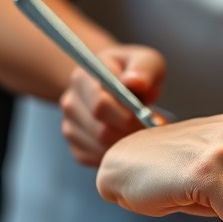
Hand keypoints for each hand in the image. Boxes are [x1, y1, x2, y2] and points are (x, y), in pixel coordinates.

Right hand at [59, 44, 165, 165]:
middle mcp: (70, 102)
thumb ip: (144, 68)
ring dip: (127, 145)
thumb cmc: (133, 72)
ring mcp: (70, 126)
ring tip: (143, 132)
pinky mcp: (76, 147)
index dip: (127, 115)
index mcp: (83, 77)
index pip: (100, 104)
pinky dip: (118, 156)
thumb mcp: (145, 60)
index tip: (148, 116)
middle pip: (100, 130)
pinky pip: (97, 161)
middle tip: (152, 129)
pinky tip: (129, 142)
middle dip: (131, 133)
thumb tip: (135, 82)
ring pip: (100, 148)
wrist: (117, 85)